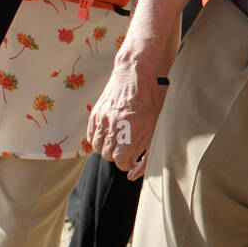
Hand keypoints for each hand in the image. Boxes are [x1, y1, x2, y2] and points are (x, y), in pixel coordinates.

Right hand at [87, 59, 167, 177]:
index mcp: (132, 129)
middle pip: (108, 156)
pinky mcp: (95, 113)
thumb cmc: (154, 99)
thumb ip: (146, 155)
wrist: (139, 71)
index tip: (134, 158)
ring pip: (97, 148)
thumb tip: (132, 176)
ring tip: (120, 139)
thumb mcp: (156, 127)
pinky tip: (110, 133)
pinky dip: (98, 139)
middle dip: (120, 155)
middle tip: (129, 146)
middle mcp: (114, 125)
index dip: (129, 163)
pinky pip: (91, 136)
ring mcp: (102, 118)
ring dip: (108, 148)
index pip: (121, 161)